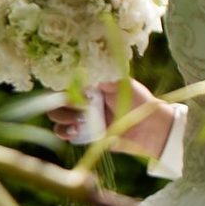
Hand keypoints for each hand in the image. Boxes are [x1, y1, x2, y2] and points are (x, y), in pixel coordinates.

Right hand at [53, 75, 174, 159]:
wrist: (149, 127)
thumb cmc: (138, 101)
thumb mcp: (120, 83)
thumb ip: (101, 76)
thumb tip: (82, 71)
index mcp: (89, 84)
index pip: (64, 80)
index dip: (62, 85)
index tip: (73, 90)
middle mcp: (82, 98)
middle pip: (55, 98)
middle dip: (60, 103)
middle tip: (78, 107)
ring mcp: (81, 116)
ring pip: (56, 116)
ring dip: (61, 117)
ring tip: (79, 122)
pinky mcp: (83, 134)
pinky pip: (64, 132)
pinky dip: (64, 131)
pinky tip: (76, 131)